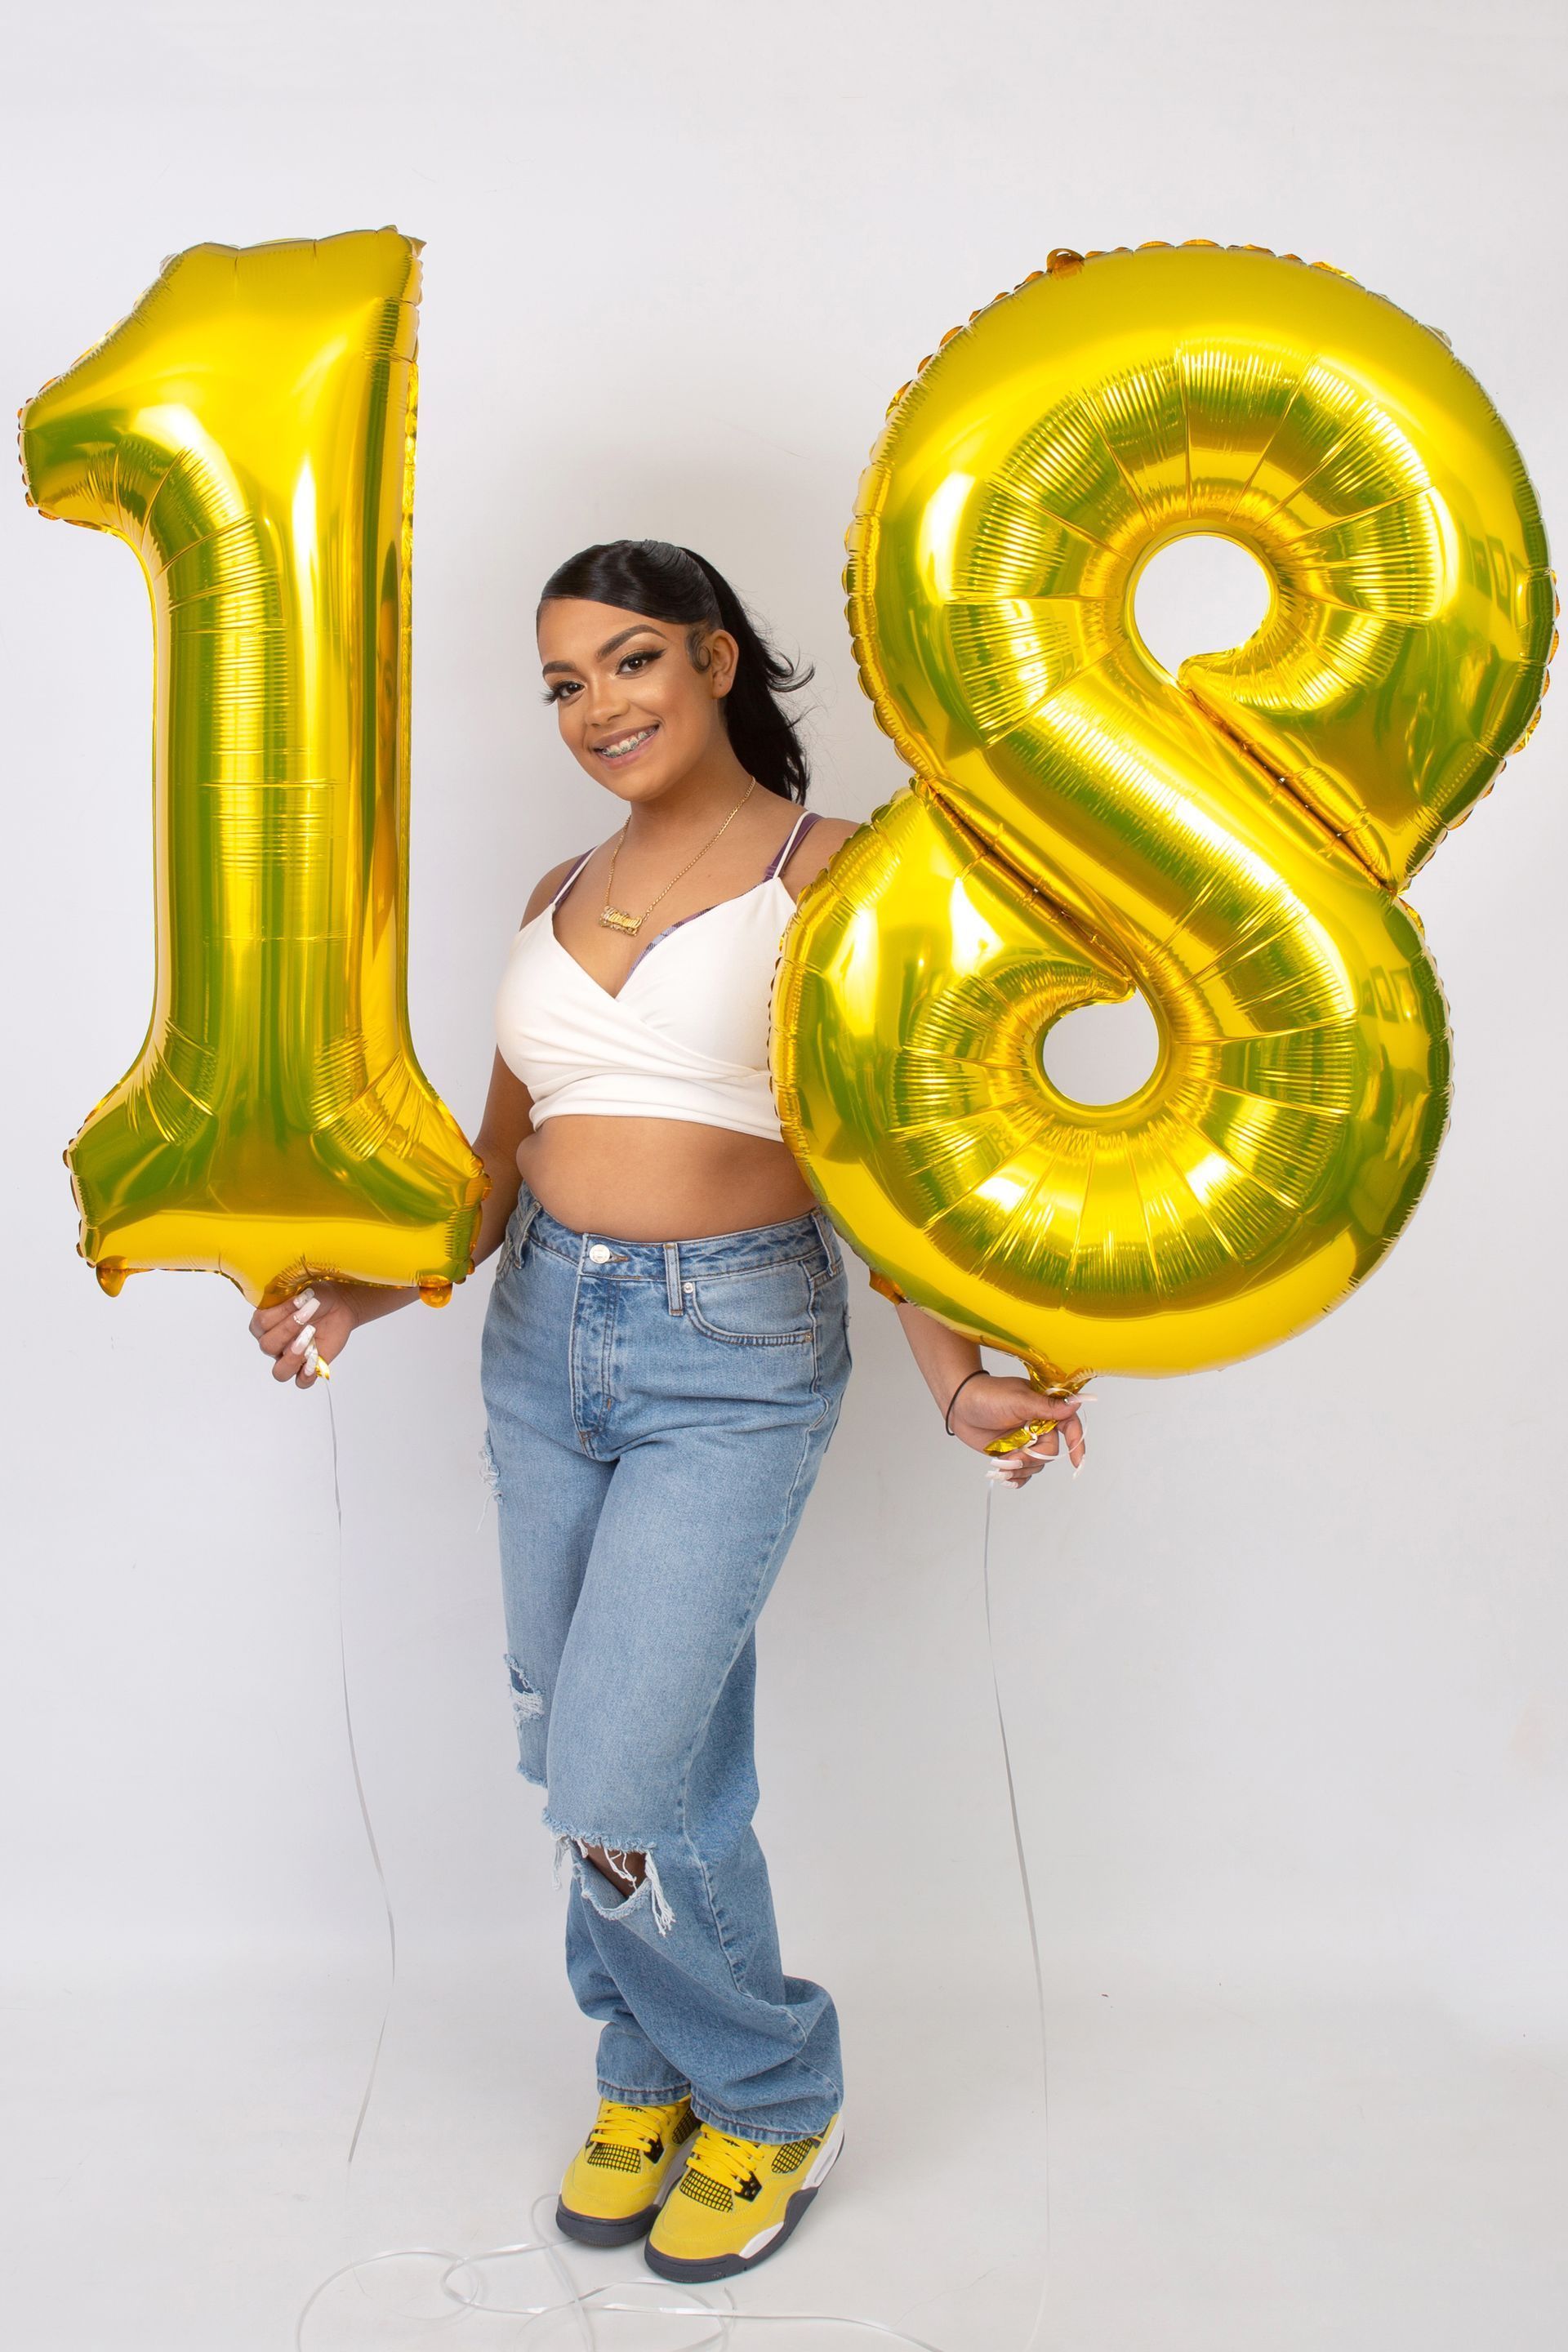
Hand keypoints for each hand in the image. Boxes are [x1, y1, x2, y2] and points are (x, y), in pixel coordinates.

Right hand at [248, 1283, 357, 1388]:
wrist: (338, 1306)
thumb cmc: (317, 1298)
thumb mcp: (307, 1292)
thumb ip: (300, 1298)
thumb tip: (299, 1302)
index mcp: (265, 1322)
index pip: (261, 1323)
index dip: (280, 1313)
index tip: (300, 1301)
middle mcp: (274, 1342)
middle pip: (267, 1346)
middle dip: (287, 1331)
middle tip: (307, 1321)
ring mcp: (289, 1357)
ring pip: (279, 1372)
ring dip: (293, 1358)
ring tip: (308, 1343)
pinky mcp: (307, 1367)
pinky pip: (300, 1382)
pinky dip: (307, 1375)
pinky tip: (315, 1360)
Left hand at [949, 1371, 1088, 1485]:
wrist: (960, 1405)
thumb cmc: (987, 1395)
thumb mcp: (1018, 1400)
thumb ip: (1046, 1407)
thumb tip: (1075, 1403)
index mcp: (1045, 1410)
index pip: (1069, 1426)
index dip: (1076, 1443)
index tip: (1077, 1463)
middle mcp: (1038, 1427)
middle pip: (1049, 1453)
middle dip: (1030, 1459)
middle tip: (1010, 1459)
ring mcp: (1025, 1442)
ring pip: (1035, 1466)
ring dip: (1019, 1470)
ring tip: (1000, 1465)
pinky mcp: (1012, 1453)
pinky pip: (1022, 1473)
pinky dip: (1015, 1478)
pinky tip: (1005, 1478)